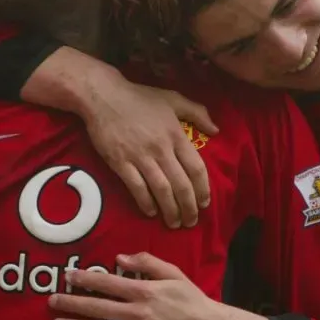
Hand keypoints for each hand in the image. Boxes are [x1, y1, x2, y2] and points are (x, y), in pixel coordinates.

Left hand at [49, 252, 226, 319]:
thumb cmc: (192, 300)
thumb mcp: (173, 273)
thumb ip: (147, 262)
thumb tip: (120, 257)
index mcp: (144, 291)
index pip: (107, 283)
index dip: (85, 279)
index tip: (67, 276)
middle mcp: (138, 313)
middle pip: (97, 307)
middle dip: (72, 303)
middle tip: (52, 301)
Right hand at [81, 75, 217, 228]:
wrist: (103, 96)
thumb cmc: (139, 97)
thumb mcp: (172, 98)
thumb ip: (197, 112)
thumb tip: (216, 130)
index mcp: (176, 135)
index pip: (196, 168)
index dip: (203, 189)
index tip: (204, 203)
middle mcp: (161, 149)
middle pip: (181, 185)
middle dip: (189, 208)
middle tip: (190, 221)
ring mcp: (140, 157)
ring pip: (162, 191)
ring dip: (170, 211)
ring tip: (174, 223)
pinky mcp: (120, 163)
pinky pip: (137, 188)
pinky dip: (146, 203)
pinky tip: (151, 212)